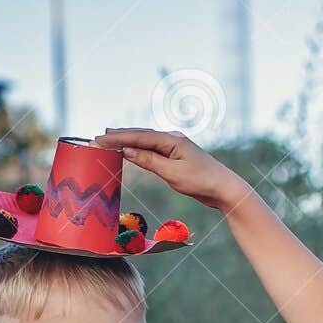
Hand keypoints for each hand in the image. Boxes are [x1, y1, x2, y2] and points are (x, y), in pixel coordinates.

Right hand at [94, 128, 248, 212]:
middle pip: (141, 134)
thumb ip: (149, 161)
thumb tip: (127, 151)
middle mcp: (172, 138)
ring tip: (111, 137)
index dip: (117, 138)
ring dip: (128, 139)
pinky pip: (153, 148)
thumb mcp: (172, 173)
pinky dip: (139, 147)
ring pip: (146, 140)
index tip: (100, 139)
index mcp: (171, 140)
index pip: (138, 137)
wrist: (223, 187)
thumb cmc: (201, 181)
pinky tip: (132, 148)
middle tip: (99, 137)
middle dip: (119, 135)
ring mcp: (175, 146)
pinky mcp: (176, 155)